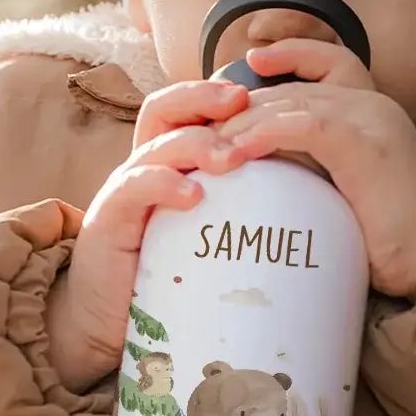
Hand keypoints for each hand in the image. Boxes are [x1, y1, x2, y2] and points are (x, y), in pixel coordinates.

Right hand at [46, 78, 247, 391]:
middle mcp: (142, 167)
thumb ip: (241, 209)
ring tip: (231, 158)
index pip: (188, 108)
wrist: (103, 321)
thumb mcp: (207, 234)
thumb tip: (312, 198)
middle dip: (204, 96)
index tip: (263, 95)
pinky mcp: (108, 219)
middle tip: (244, 104)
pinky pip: (135, 186)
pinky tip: (193, 195)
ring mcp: (124, 190)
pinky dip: (164, 183)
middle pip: (165, 107)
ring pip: (157, 144)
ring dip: (196, 143)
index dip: (219, 94)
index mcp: (167, 163)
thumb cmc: (162, 278)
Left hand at [199, 39, 415, 298]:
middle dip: (241, 106)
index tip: (251, 61)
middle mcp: (372, 105)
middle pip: (292, 88)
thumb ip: (313, 163)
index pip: (328, 61)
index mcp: (371, 111)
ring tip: (207, 147)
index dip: (290, 54)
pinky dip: (264, 135)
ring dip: (242, 124)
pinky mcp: (365, 143)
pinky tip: (237, 153)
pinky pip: (303, 125)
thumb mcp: (345, 187)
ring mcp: (371, 119)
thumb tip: (258, 161)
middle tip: (201, 128)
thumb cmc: (392, 237)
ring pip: (290, 103)